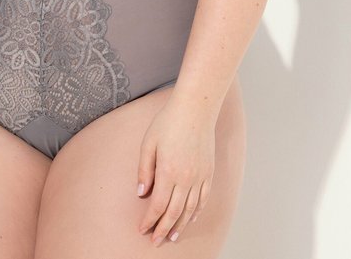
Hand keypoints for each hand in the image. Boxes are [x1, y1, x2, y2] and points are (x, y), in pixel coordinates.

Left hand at [136, 97, 215, 245]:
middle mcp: (186, 178)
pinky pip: (203, 199)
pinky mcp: (209, 172)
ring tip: (172, 236)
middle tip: (155, 241)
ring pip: (189, 210)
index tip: (142, 229)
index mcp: (168, 171)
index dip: (149, 220)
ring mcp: (199, 176)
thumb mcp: (148, 143)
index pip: (157, 205)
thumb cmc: (168, 122)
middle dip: (163, 229)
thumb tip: (141, 193)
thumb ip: (144, 169)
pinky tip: (190, 218)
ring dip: (180, 225)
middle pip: (174, 212)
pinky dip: (196, 212)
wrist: (195, 109)